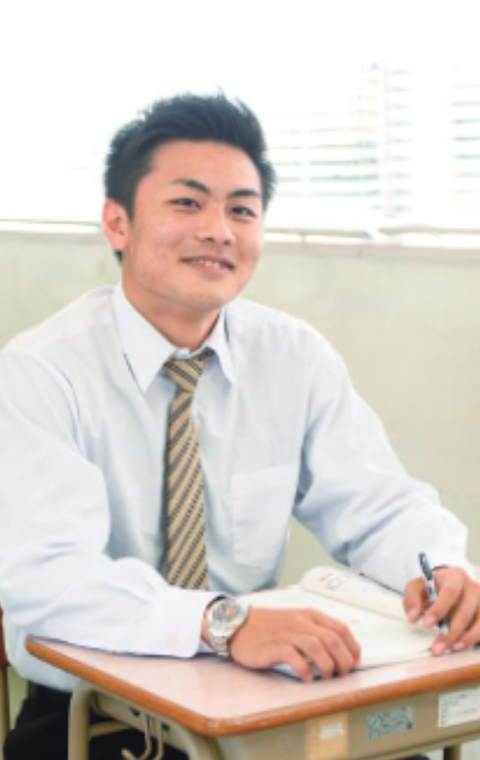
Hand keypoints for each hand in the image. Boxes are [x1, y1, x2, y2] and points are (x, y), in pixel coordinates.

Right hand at [228, 607, 360, 681]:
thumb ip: (317, 630)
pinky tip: (306, 678)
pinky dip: (304, 669)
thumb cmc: (271, 626)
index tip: (354, 662)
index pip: (340, 628)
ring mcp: (286, 633)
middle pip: (332, 639)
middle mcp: (300, 621)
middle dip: (343, 660)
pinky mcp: (272, 646)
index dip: (353, 647)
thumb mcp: (297, 621)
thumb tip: (342, 651)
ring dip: (326, 665)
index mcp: (309, 614)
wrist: (238, 625)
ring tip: (325, 677)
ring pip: (316, 646)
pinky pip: (293, 656)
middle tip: (342, 674)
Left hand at [404, 566, 479, 654]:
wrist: (449, 584)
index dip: (439, 609)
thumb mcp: (417, 588)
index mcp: (455, 576)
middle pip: (465, 610)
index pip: (450, 592)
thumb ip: (412, 600)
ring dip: (466, 638)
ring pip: (479, 621)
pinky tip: (460, 646)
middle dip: (450, 631)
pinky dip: (474, 639)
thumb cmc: (432, 587)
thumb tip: (413, 617)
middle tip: (436, 647)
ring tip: (451, 648)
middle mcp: (472, 587)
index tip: (426, 624)